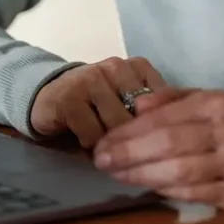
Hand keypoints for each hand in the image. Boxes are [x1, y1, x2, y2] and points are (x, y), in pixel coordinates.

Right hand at [30, 56, 167, 148]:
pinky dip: (91, 147)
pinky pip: (92, 134)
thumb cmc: (96, 107)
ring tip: (107, 151)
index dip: (161, 130)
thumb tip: (176, 140)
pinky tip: (86, 144)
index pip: (164, 103)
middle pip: (141, 117)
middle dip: (137, 142)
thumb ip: (152, 114)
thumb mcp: (128, 105)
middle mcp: (116, 67)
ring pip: (118, 126)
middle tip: (129, 156)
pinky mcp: (70, 97)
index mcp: (138, 67)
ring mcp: (91, 79)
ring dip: (113, 147)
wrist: (47, 98)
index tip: (153, 145)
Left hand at [92, 88, 223, 209]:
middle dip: (129, 153)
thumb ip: (171, 99)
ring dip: (142, 174)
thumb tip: (138, 104)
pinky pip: (193, 193)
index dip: (130, 130)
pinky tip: (145, 186)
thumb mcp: (206, 102)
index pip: (164, 117)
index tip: (105, 140)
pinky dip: (165, 190)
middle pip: (169, 143)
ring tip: (117, 174)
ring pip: (179, 171)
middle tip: (102, 160)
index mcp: (216, 103)